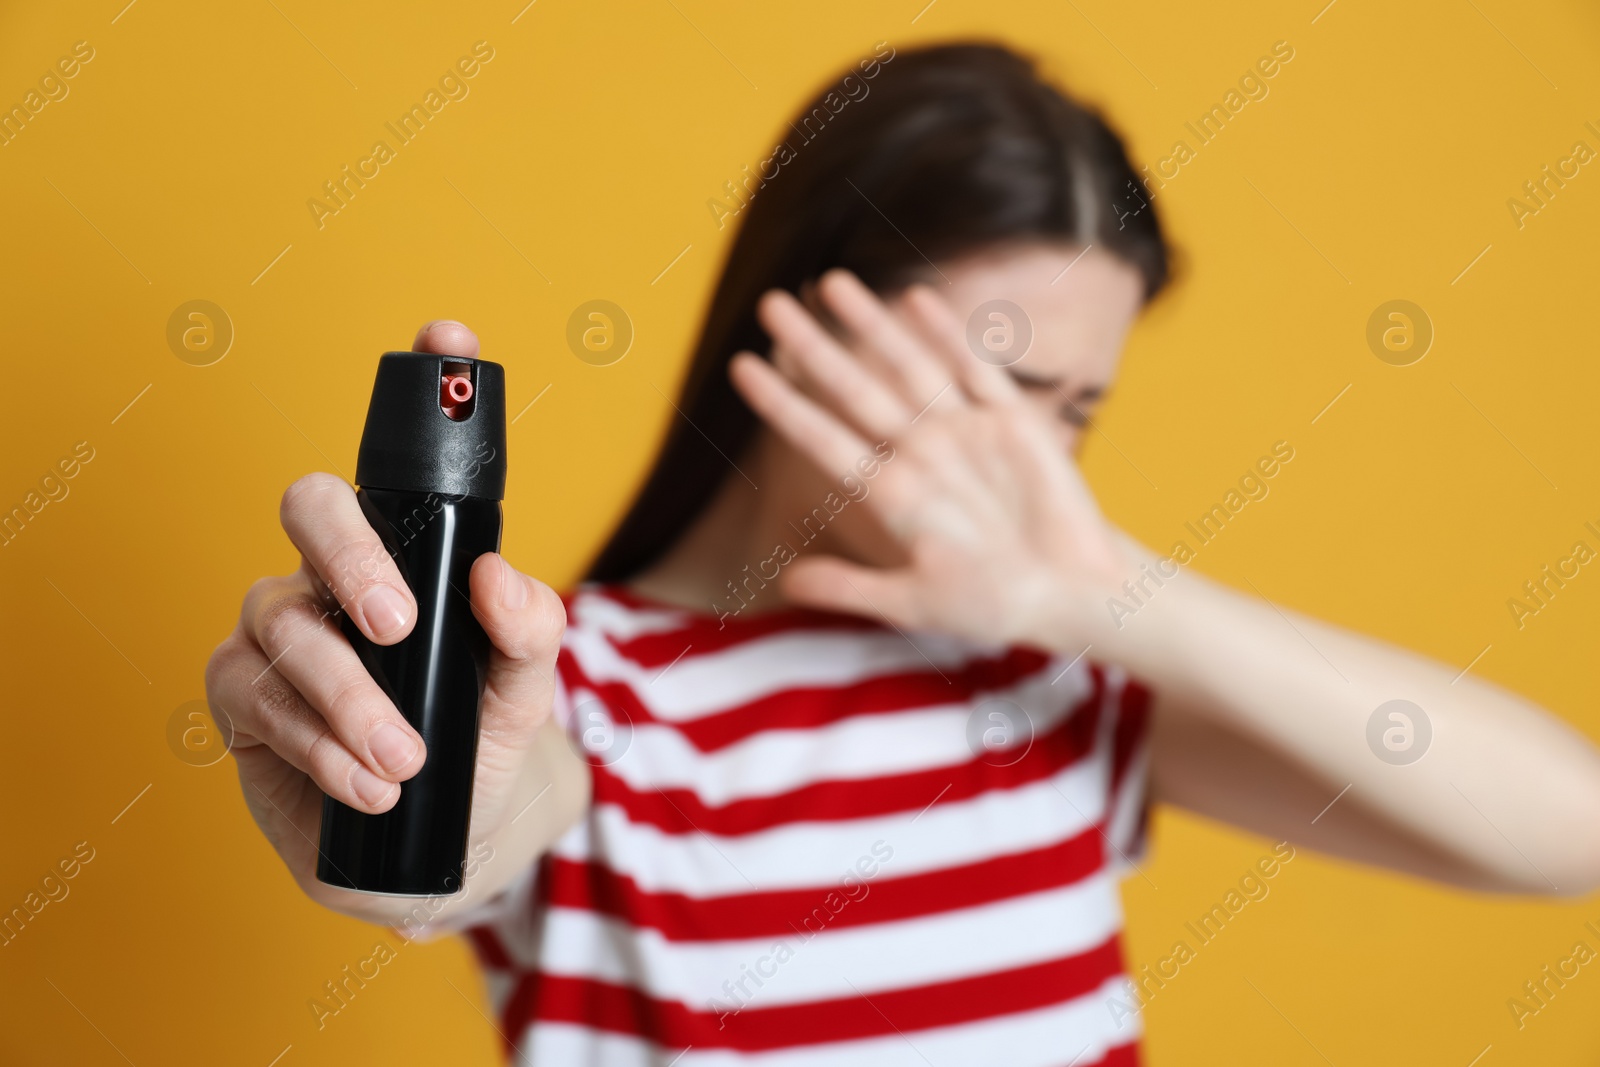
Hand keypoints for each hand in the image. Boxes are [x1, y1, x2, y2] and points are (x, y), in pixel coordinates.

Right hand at [205, 321, 578, 923]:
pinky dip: (314, 742)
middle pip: (311, 508)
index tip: (450, 335)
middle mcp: (337, 574)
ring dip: (344, 696)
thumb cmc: (481, 747)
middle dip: (350, 556)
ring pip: (280, 623)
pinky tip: (366, 781)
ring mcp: (282, 631)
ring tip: (403, 758)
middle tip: (397, 623)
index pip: (407, 461)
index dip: (425, 384)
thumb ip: (530, 633)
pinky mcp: (243, 700)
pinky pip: (255, 698)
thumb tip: (498, 575)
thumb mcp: (525, 693)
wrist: (441, 844)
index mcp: (411, 555)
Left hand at [729, 271, 1132, 649]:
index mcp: (892, 495)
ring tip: (832, 282)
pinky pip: (975, 369)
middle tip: (770, 303)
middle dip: (813, 346)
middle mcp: (921, 455)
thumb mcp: (912, 603)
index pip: (822, 438)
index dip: (782, 402)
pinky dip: (948, 335)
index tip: (742, 367)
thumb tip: (786, 581)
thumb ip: (849, 587)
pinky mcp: (1013, 422)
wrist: (1072, 595)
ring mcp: (965, 434)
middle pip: (853, 389)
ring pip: (907, 367)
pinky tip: (917, 298)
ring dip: (872, 325)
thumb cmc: (993, 604)